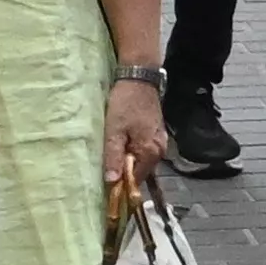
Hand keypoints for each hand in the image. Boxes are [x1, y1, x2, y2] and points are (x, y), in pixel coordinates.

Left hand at [104, 79, 168, 201]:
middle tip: (105, 167)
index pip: (136, 179)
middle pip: (140, 171)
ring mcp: (160, 142)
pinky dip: (132, 152)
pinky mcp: (156, 134)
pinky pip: (143, 151)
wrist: (139, 79)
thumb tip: (111, 181)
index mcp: (150, 152)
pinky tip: (121, 145)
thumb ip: (113, 156)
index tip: (105, 185)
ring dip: (127, 161)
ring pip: (141, 161)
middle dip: (123, 172)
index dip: (121, 184)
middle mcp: (159, 151)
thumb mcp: (114, 130)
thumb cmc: (125, 103)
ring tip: (111, 155)